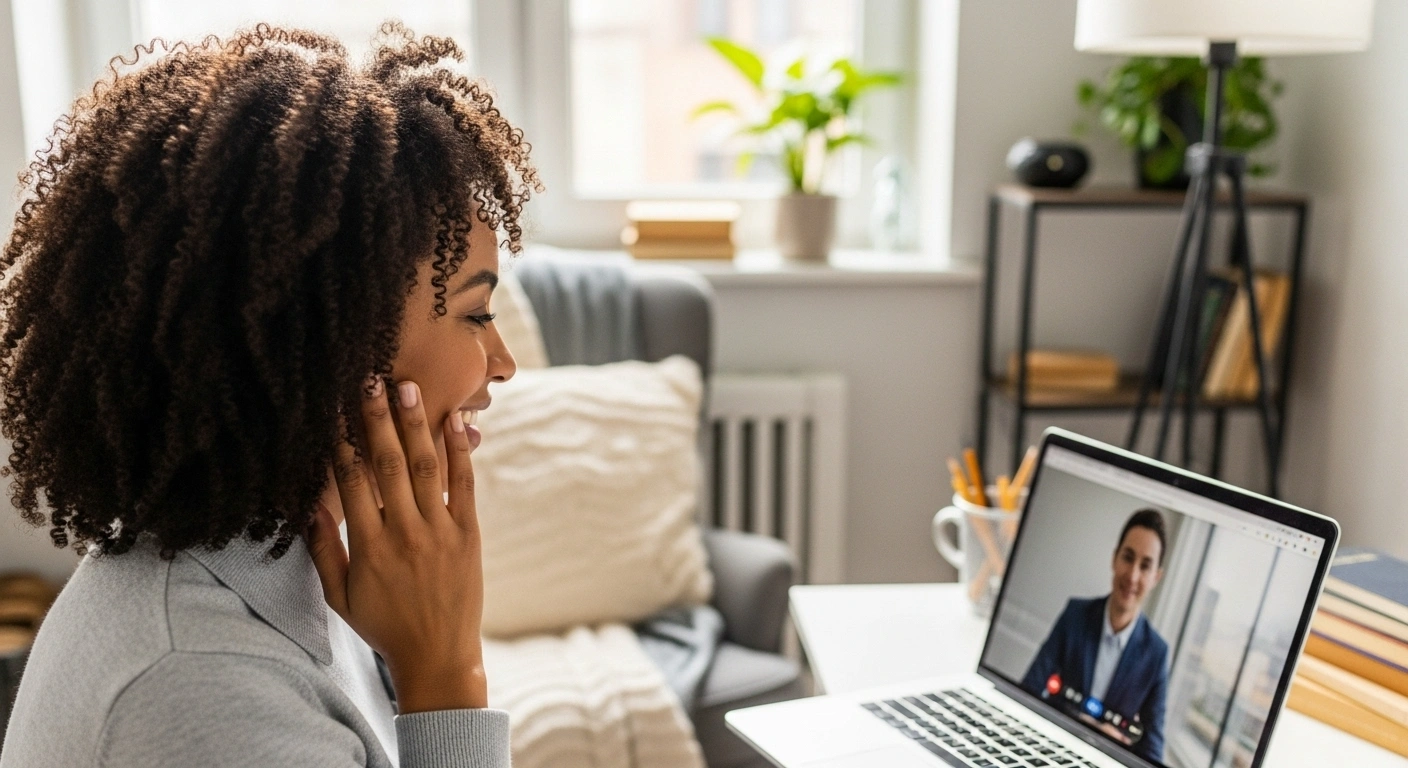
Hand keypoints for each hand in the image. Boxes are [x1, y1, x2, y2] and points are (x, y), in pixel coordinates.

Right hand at [306, 378, 486, 712]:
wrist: (438, 656)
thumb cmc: (384, 626)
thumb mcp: (341, 596)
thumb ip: (324, 551)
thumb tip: (306, 507)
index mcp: (369, 547)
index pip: (351, 484)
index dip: (341, 443)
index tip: (333, 409)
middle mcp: (405, 534)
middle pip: (389, 465)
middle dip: (377, 420)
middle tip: (370, 379)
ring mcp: (440, 531)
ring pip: (427, 467)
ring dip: (416, 424)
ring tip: (407, 387)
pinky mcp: (469, 534)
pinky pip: (465, 485)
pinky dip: (461, 451)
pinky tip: (456, 421)